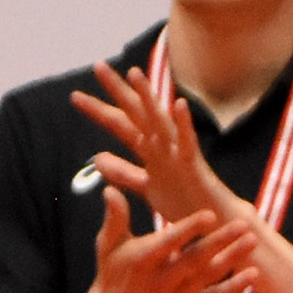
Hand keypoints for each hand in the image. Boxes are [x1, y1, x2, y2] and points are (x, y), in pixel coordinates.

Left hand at [73, 62, 234, 225]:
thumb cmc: (185, 205)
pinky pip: (189, 144)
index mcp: (150, 152)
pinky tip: (179, 104)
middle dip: (117, 91)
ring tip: (134, 73)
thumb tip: (98, 159)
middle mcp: (163, 147)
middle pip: (135, 114)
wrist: (216, 225)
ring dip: (148, 97)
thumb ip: (124, 173)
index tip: (76, 96)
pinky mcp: (194, 168)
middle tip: (98, 66)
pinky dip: (185, 124)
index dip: (99, 111)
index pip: (121, 125)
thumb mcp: (147, 188)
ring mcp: (178, 155)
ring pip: (160, 122)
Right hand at [82, 186, 254, 292]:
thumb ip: (115, 218)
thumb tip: (110, 190)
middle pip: (194, 260)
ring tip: (254, 241)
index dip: (189, 229)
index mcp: (141, 262)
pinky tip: (253, 274)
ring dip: (232, 260)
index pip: (168, 243)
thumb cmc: (113, 272)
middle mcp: (158, 283)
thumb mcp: (108, 245)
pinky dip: (233, 288)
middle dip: (220, 242)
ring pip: (207, 278)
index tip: (210, 214)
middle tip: (244, 223)